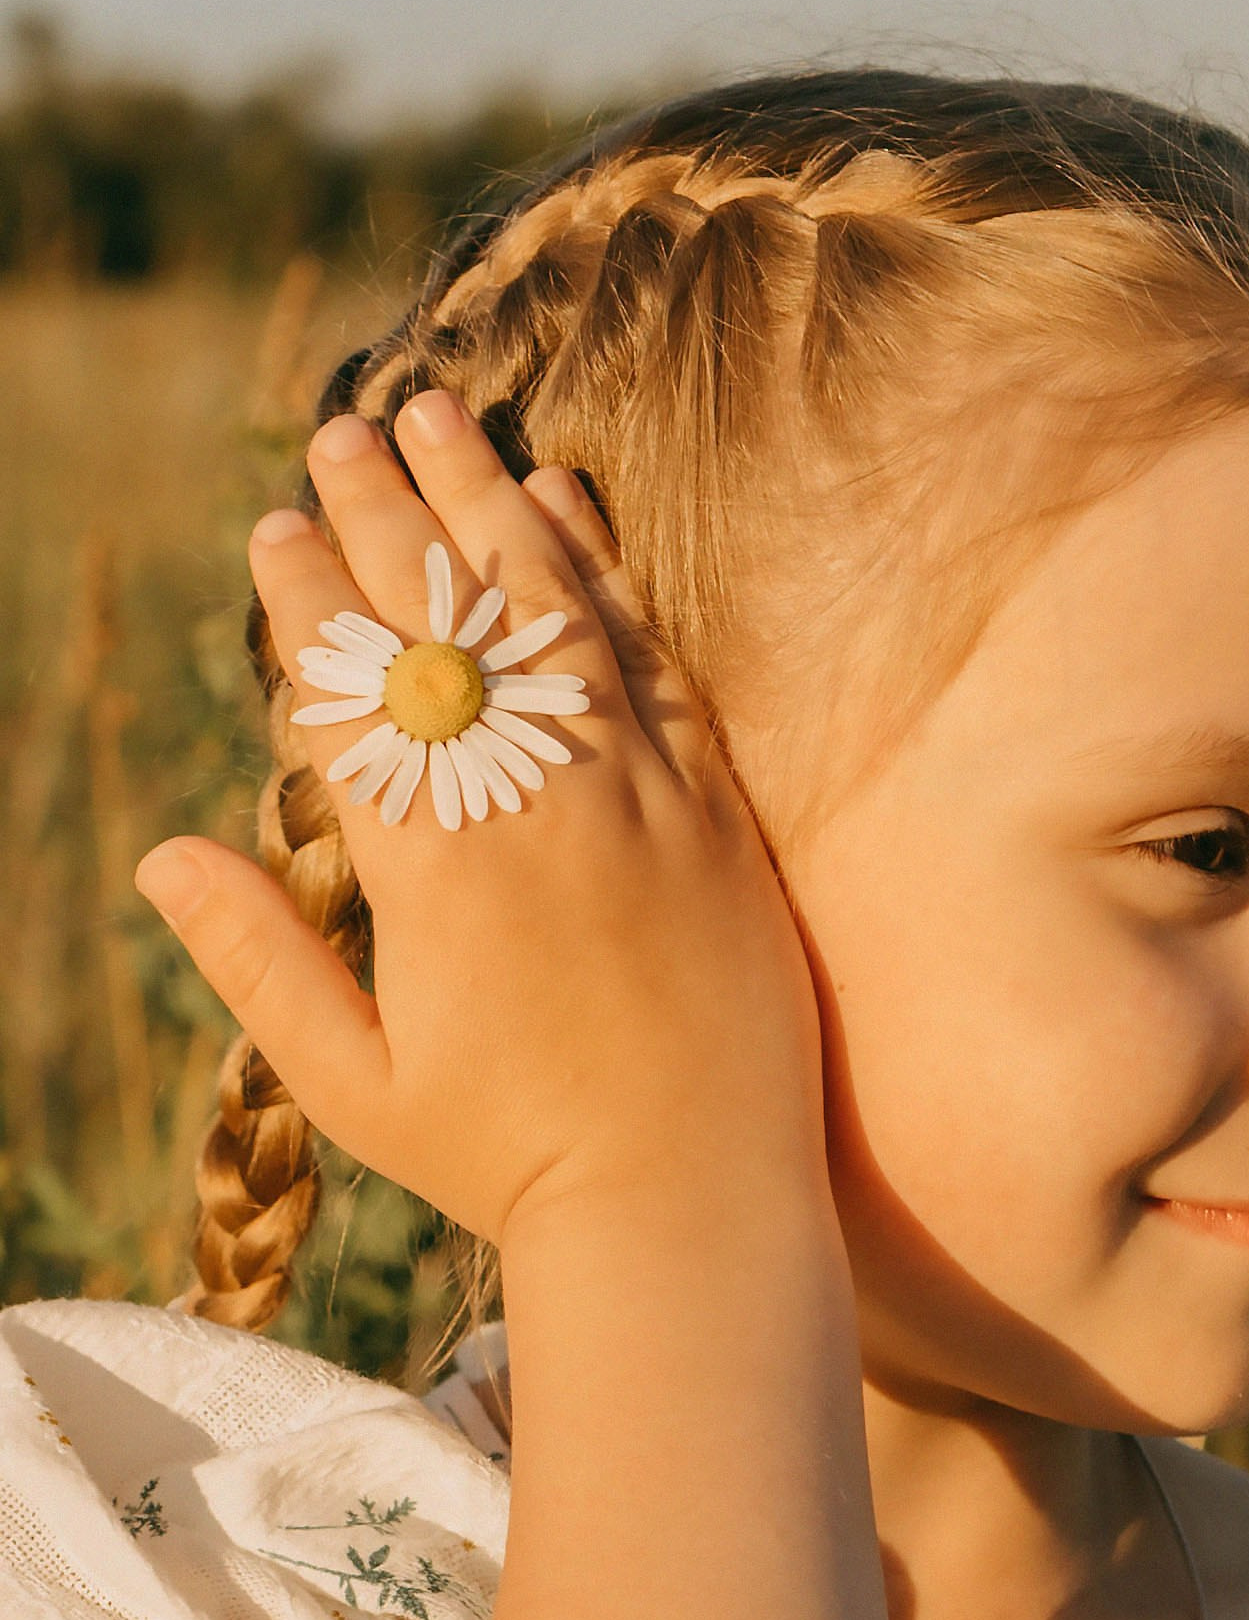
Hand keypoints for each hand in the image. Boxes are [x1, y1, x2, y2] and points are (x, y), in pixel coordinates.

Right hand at [139, 393, 831, 1251]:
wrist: (692, 1200)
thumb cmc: (511, 1158)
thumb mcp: (356, 1085)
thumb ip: (260, 961)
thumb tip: (164, 854)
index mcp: (432, 870)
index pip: (352, 695)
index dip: (306, 601)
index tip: (274, 526)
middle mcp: (532, 808)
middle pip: (444, 625)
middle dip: (384, 513)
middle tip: (343, 428)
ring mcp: (634, 795)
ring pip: (548, 613)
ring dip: (487, 504)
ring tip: (442, 419)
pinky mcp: (712, 804)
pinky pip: (651, 660)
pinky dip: (602, 574)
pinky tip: (568, 505)